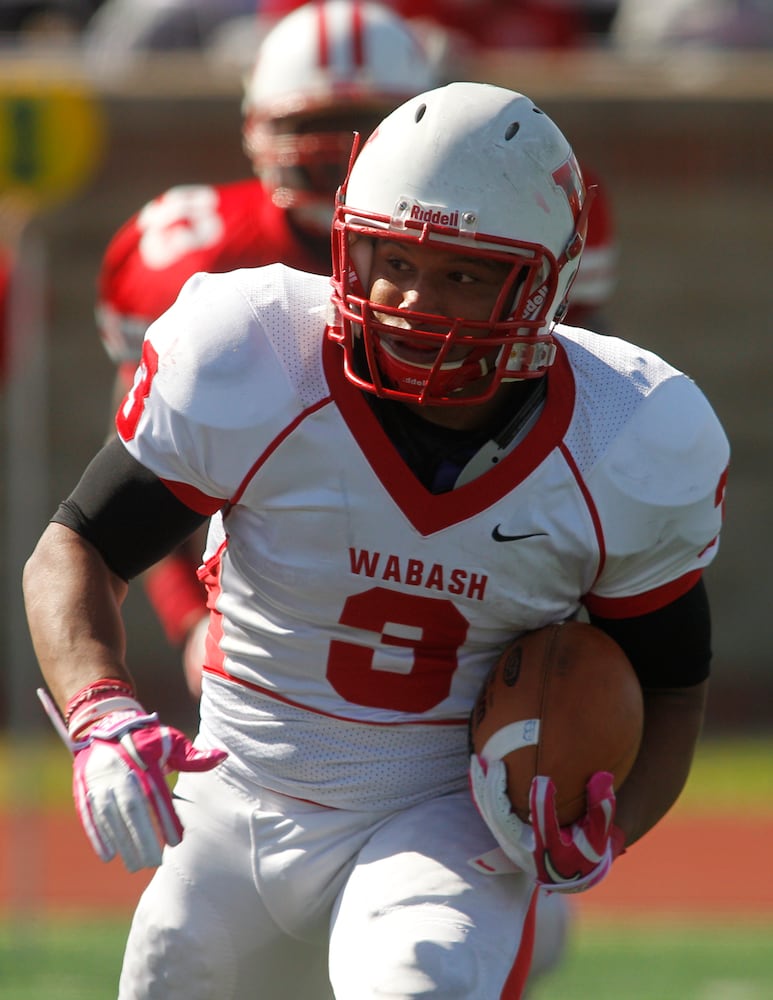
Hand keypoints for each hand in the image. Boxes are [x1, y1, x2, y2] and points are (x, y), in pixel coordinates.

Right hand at [73, 710, 225, 871]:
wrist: (104, 726)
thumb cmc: (146, 739)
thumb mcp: (171, 741)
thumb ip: (193, 756)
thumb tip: (223, 756)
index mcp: (145, 763)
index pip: (157, 795)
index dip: (166, 819)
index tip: (178, 841)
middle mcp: (122, 774)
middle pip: (133, 810)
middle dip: (143, 838)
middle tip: (155, 862)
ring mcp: (101, 783)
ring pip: (111, 817)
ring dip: (123, 842)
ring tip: (136, 865)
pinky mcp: (84, 790)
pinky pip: (90, 816)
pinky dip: (97, 835)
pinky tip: (108, 855)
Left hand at [470, 756, 623, 893]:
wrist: (569, 876)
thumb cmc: (587, 850)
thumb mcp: (599, 835)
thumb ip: (602, 808)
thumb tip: (603, 778)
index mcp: (551, 849)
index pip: (544, 825)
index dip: (542, 803)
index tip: (543, 779)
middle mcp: (524, 849)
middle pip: (502, 819)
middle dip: (496, 791)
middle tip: (497, 764)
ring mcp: (510, 844)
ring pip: (489, 815)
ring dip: (481, 787)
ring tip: (477, 759)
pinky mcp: (503, 838)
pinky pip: (486, 813)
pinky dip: (480, 791)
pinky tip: (477, 769)